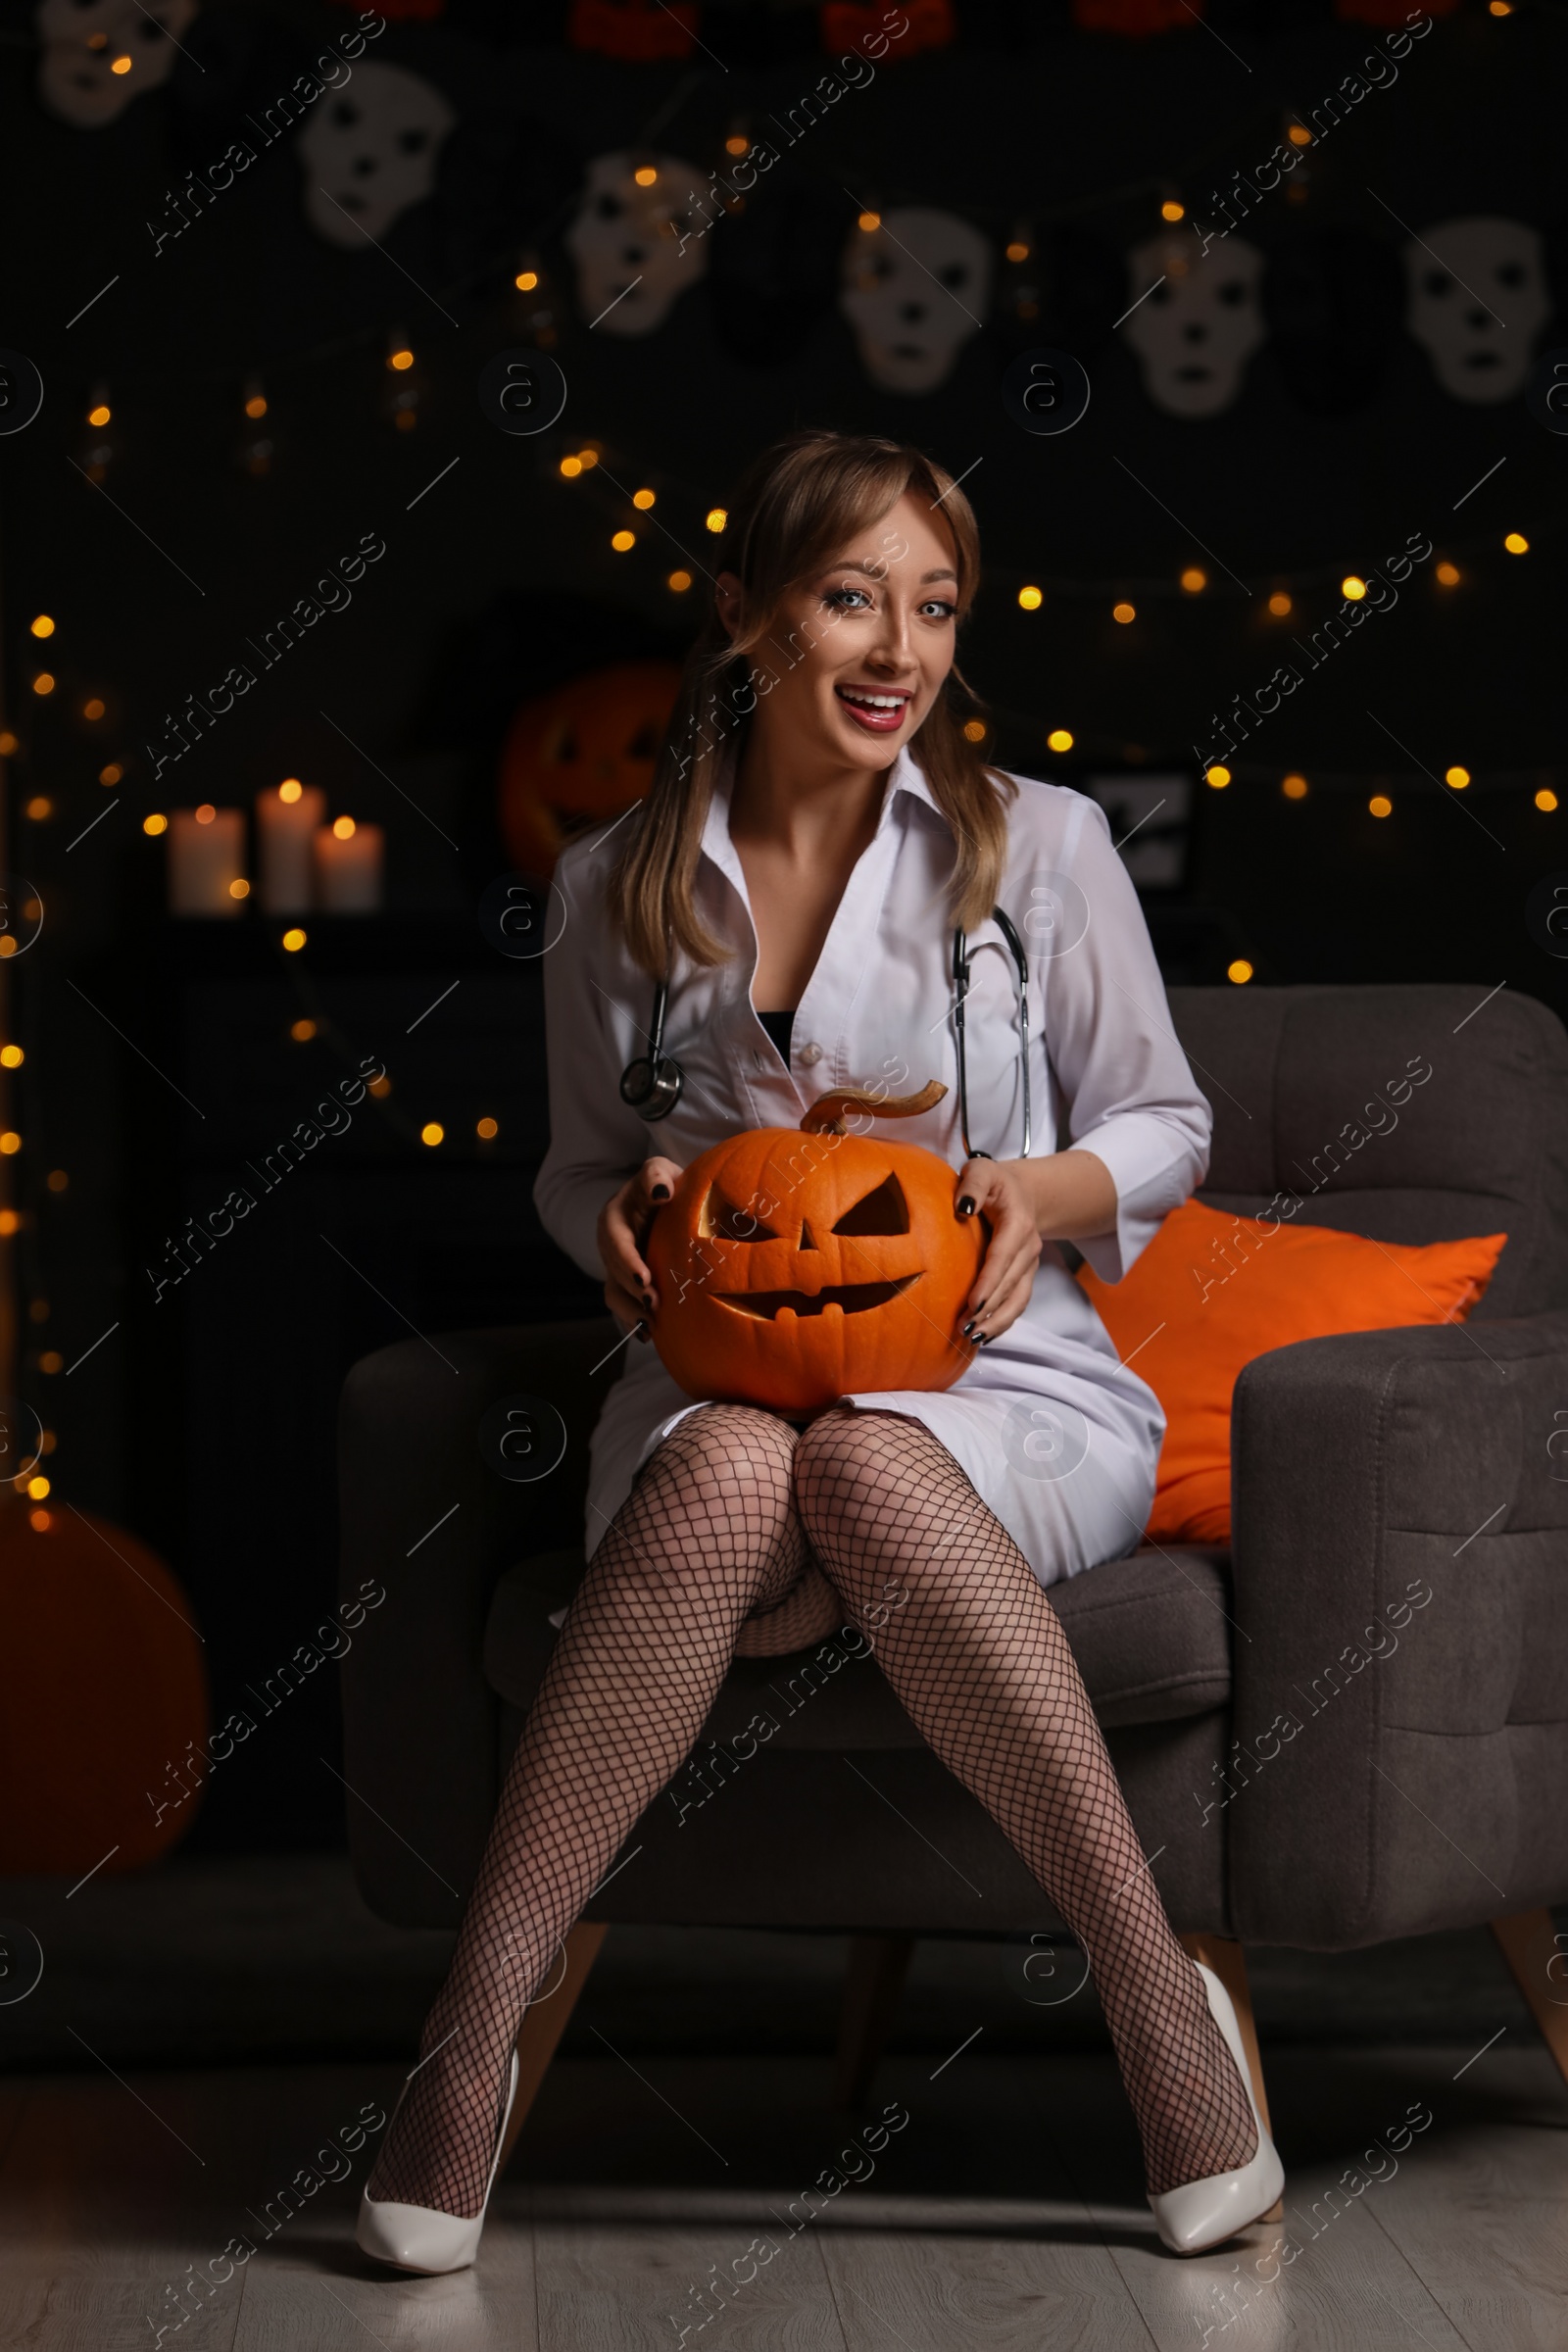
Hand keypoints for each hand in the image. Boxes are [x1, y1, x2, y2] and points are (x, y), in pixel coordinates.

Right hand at [598, 1157, 684, 1333]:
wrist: (664, 1199)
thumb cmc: (663, 1183)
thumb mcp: (658, 1170)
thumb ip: (656, 1175)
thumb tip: (662, 1192)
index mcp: (613, 1219)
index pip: (616, 1242)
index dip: (627, 1262)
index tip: (645, 1279)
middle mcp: (610, 1246)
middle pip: (614, 1273)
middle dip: (632, 1292)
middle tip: (655, 1305)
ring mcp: (616, 1267)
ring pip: (615, 1294)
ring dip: (630, 1312)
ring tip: (651, 1327)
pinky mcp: (626, 1283)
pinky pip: (624, 1306)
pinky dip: (632, 1322)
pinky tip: (648, 1337)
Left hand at [954, 1157, 1042, 1344]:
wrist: (1023, 1192)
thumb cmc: (994, 1181)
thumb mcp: (981, 1171)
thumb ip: (973, 1184)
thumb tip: (963, 1207)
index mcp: (1018, 1224)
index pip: (1003, 1257)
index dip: (990, 1282)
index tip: (973, 1302)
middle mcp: (1028, 1248)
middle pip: (1010, 1284)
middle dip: (989, 1309)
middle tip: (964, 1327)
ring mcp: (1029, 1265)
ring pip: (1018, 1300)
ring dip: (997, 1322)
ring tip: (973, 1338)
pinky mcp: (1025, 1276)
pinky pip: (1017, 1303)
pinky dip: (1003, 1322)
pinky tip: (983, 1336)